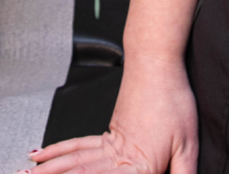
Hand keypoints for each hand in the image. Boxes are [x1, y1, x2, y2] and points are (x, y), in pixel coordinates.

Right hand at [27, 61, 196, 172]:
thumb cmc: (174, 102)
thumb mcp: (188, 145)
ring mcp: (108, 143)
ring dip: (48, 171)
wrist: (158, 66)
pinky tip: (41, 154)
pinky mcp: (107, 131)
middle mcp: (118, 157)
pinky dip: (57, 151)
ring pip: (72, 162)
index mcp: (138, 166)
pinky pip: (76, 145)